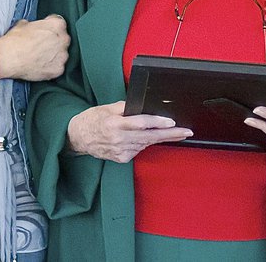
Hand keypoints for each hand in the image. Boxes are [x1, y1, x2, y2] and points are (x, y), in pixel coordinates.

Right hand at [0, 15, 69, 80]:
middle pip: (62, 39)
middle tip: (41, 46)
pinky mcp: (59, 69)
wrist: (9, 58)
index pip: (59, 24)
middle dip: (54, 42)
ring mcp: (62, 55)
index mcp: (57, 25)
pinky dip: (51, 67)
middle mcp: (63, 39)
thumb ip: (35, 25)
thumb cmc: (15, 40)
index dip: (50, 28)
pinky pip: (58, 67)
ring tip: (39, 57)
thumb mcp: (23, 24)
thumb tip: (33, 28)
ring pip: (61, 54)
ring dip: (54, 55)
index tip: (45, 32)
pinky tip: (40, 66)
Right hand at [67, 101, 192, 162]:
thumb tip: (142, 107)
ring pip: (146, 143)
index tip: (171, 122)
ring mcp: (121, 151)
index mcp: (114, 124)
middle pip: (149, 137)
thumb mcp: (107, 108)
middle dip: (170, 134)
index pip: (140, 123)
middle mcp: (119, 140)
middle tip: (186, 132)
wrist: (79, 138)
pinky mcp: (122, 159)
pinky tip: (141, 136)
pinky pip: (139, 149)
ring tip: (170, 131)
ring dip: (158, 137)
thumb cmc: (92, 120)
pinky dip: (143, 142)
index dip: (157, 122)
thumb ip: (125, 108)